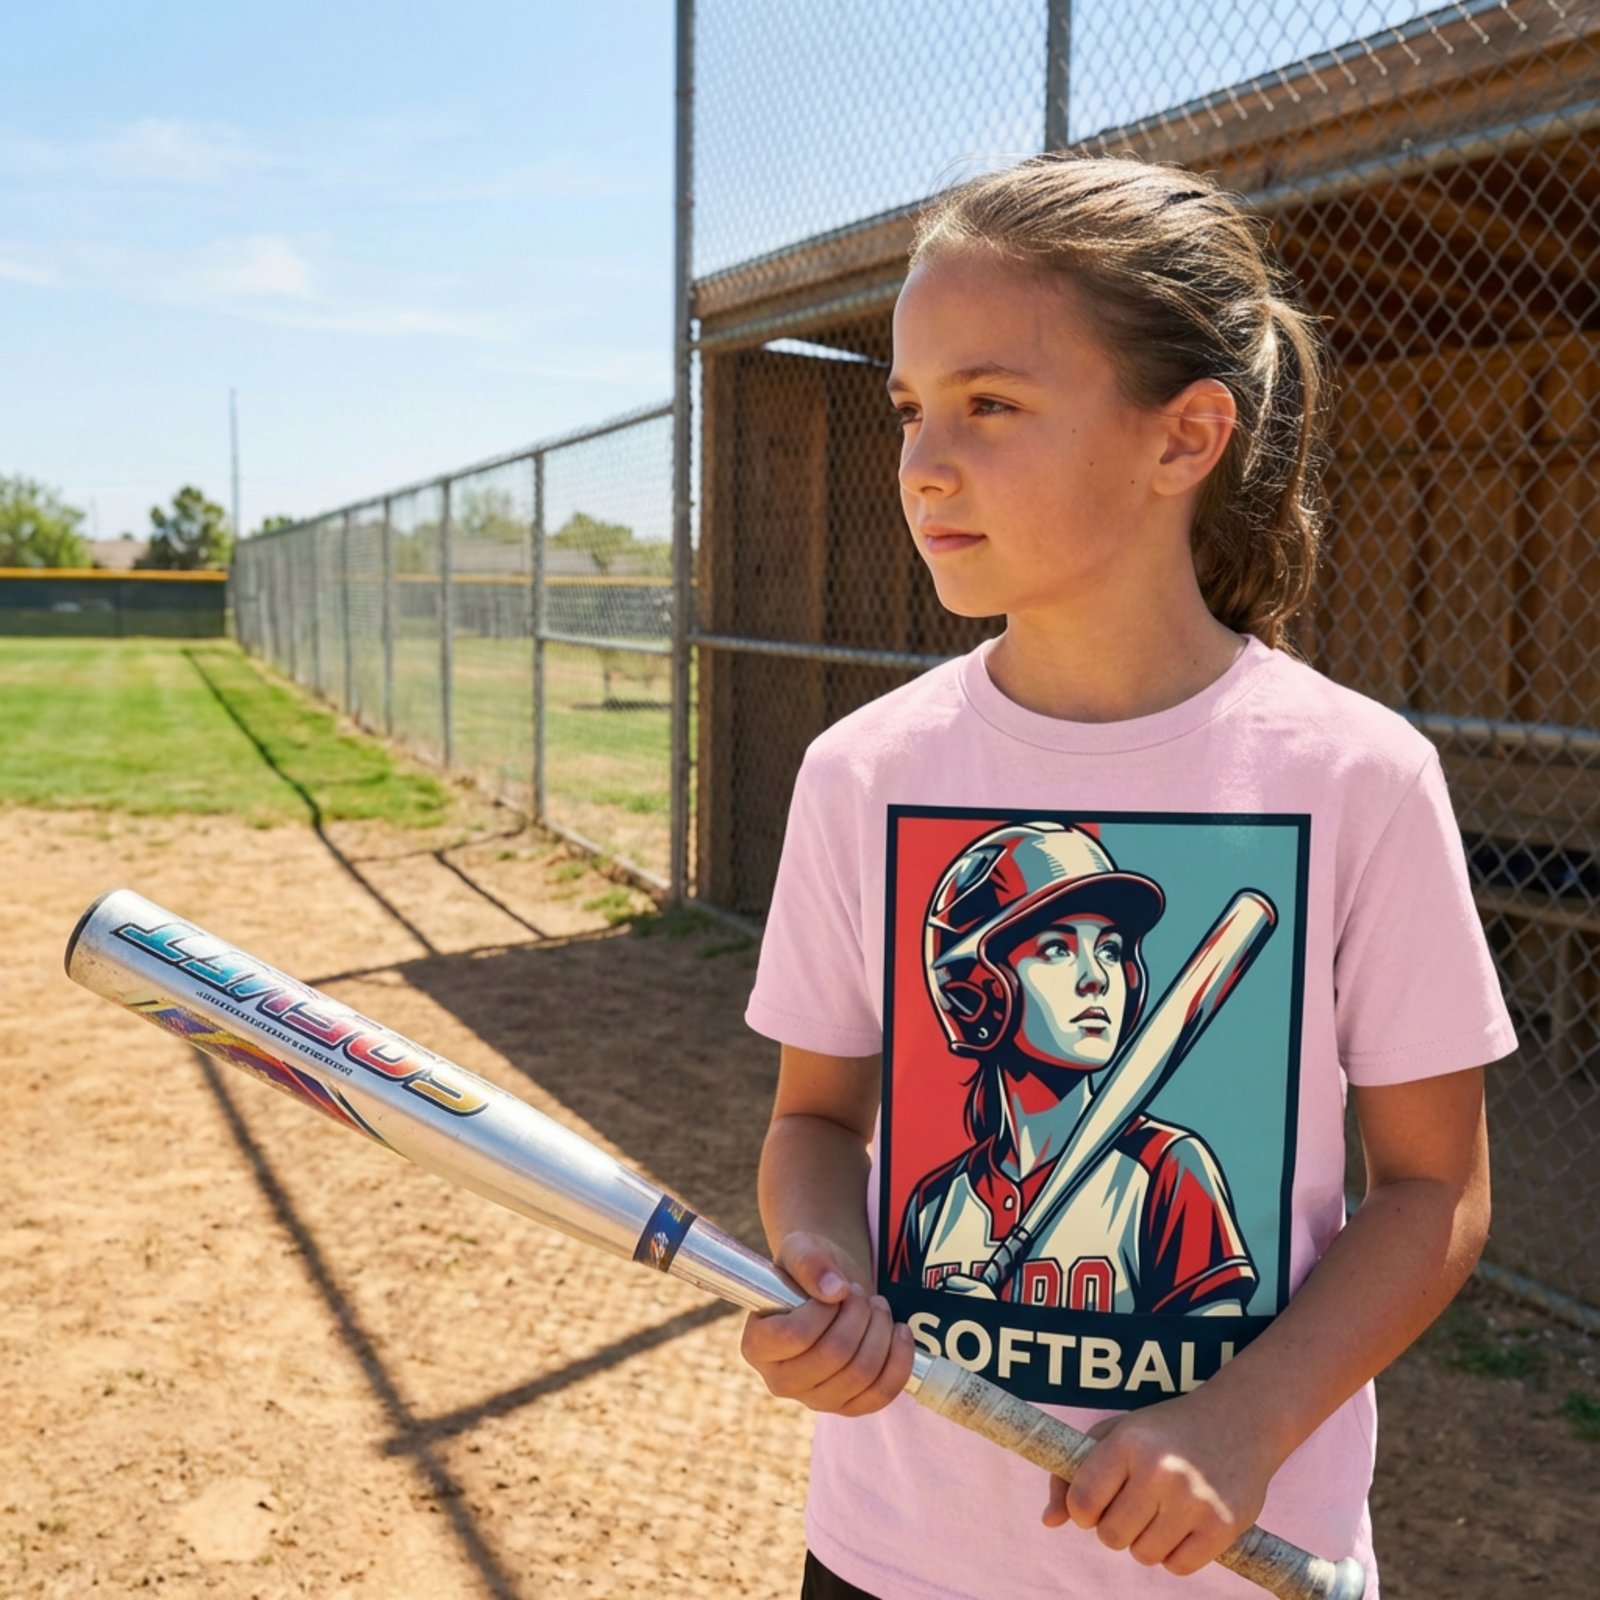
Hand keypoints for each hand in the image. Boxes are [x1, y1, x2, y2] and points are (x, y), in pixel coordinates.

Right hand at [739, 1232, 915, 1416]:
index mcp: (757, 1345)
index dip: (824, 1309)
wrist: (831, 1289)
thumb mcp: (800, 1249)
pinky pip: (881, 1394)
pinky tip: (899, 1332)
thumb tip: (834, 1290)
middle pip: (834, 1356)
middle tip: (858, 1293)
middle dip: (858, 1314)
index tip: (835, 1289)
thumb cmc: (809, 1269)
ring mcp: (814, 1399)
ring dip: (879, 1331)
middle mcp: (780, 1381)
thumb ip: (809, 1262)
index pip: (794, 1336)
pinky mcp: (847, 1407)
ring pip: (861, 1374)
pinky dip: (899, 1361)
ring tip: (876, 1306)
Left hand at [1041, 1392, 1278, 1576]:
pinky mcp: (1223, 1526)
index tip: (1098, 1501)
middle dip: (1116, 1527)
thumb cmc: (1165, 1430)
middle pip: (1111, 1536)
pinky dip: (1176, 1555)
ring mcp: (1194, 1499)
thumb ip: (1072, 1475)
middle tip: (1135, 1505)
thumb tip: (1049, 1521)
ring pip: (1144, 1555)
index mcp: (1128, 1442)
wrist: (1240, 1420)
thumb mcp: (1116, 1434)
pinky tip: (1185, 1525)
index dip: (1084, 1510)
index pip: (1081, 1502)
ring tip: (1162, 1512)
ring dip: (1147, 1542)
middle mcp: (1159, 1469)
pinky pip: (1179, 1567)